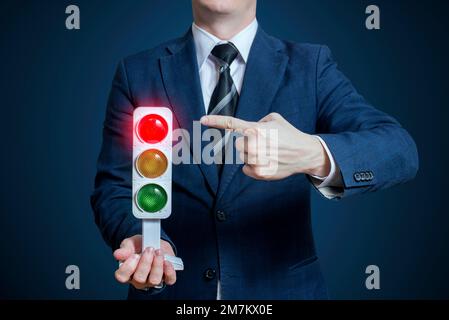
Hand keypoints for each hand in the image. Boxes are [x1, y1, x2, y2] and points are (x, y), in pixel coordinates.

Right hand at [113, 235, 176, 289]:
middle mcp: (139, 279)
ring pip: (154, 280)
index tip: (134, 255)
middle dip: (145, 263)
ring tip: (158, 252)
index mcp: (127, 272)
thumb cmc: (140, 246)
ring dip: (157, 265)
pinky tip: (167, 261)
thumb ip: (124, 249)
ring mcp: (152, 280)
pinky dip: (169, 271)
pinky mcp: (166, 277)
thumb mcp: (130, 244)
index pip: (122, 276)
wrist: (155, 243)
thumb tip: (117, 254)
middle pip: (139, 279)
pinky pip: (170, 279)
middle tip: (149, 249)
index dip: (127, 267)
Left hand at [200, 113, 329, 179]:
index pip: (230, 124)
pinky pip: (246, 168)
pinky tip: (267, 162)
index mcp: (255, 129)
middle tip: (262, 144)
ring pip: (242, 157)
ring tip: (268, 153)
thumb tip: (247, 129)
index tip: (202, 120)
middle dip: (246, 144)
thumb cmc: (290, 135)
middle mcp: (254, 144)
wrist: (305, 153)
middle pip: (237, 145)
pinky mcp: (259, 172)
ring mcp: (256, 159)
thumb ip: (257, 121)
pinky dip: (254, 166)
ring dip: (251, 155)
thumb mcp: (275, 119)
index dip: (215, 121)